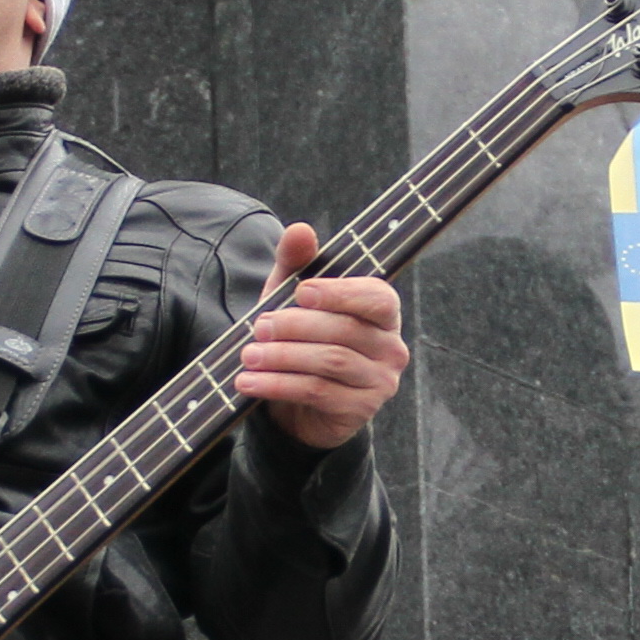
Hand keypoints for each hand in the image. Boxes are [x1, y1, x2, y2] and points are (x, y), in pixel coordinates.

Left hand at [233, 226, 406, 449]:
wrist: (299, 407)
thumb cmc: (301, 342)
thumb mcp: (291, 300)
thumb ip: (296, 264)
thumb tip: (300, 229)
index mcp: (383, 312)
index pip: (376, 297)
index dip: (340, 293)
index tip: (301, 291)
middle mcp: (391, 346)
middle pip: (344, 330)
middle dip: (295, 327)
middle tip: (257, 327)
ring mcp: (381, 381)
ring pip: (330, 361)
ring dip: (283, 357)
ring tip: (249, 355)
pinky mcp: (361, 410)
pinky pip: (318, 392)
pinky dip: (279, 385)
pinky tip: (249, 383)